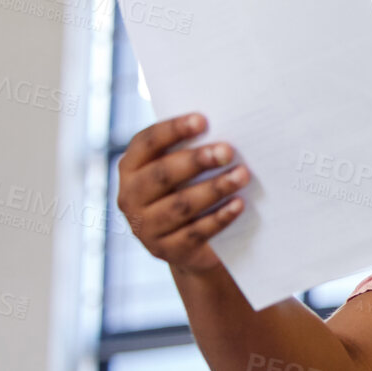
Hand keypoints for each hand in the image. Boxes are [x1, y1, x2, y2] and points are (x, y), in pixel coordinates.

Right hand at [115, 112, 249, 276]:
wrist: (189, 246)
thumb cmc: (188, 192)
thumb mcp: (183, 172)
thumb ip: (192, 150)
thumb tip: (225, 127)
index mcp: (130, 168)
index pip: (147, 143)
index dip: (173, 130)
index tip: (203, 120)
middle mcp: (129, 197)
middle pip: (162, 174)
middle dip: (196, 160)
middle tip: (227, 150)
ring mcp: (145, 227)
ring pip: (180, 204)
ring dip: (215, 188)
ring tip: (242, 175)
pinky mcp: (166, 250)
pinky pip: (195, 232)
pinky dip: (220, 217)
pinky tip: (239, 205)